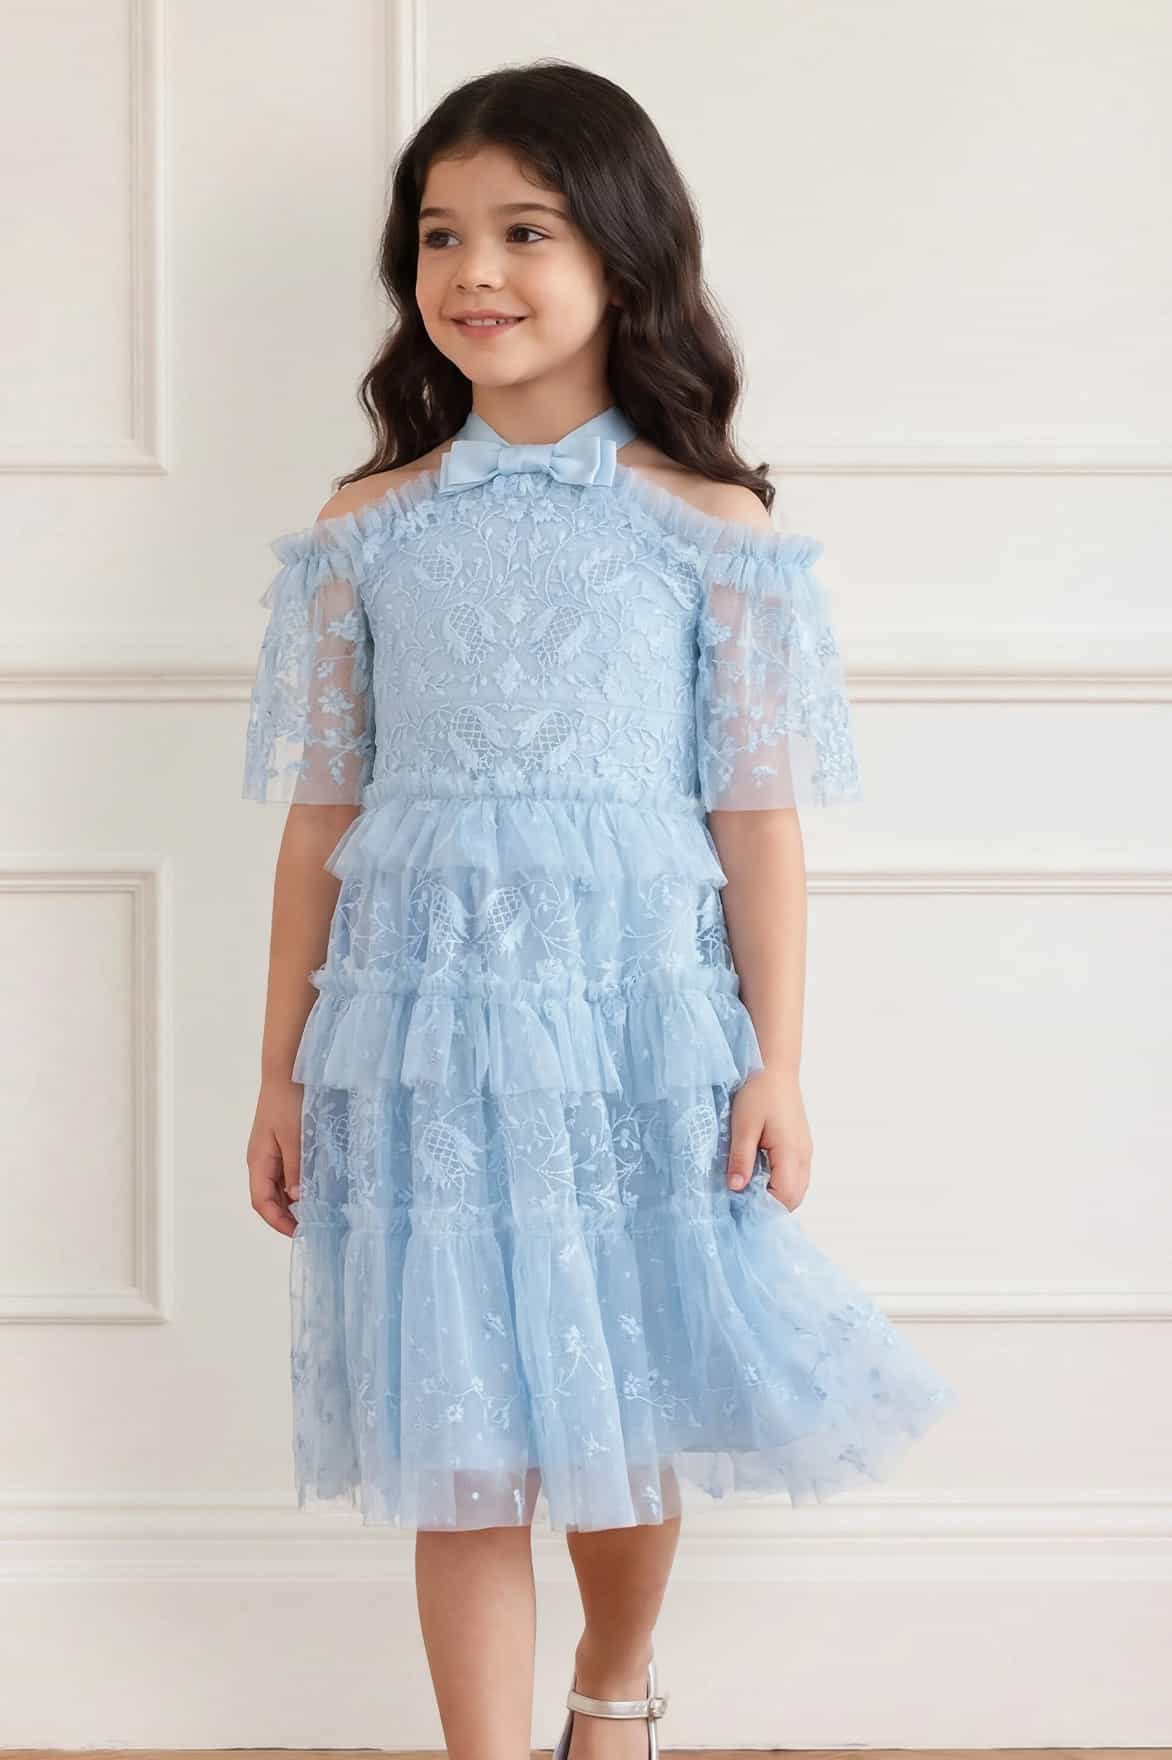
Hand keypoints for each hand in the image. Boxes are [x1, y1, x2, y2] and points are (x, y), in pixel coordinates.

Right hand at [247, 1075, 303, 1237]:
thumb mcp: (296, 1138)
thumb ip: (296, 1170)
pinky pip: (288, 1171)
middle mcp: (262, 1159)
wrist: (287, 1070)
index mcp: (259, 1161)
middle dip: (287, 1215)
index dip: (278, 1222)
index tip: (300, 1233)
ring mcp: (271, 1151)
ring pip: (279, 1185)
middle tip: (313, 1226)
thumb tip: (297, 1199)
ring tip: (318, 1210)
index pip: (262, 1202)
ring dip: (295, 1200)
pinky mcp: (283, 1142)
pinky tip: (317, 1185)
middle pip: (269, 1197)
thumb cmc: (289, 1102)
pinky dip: (299, 1183)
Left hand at [726, 1068, 811, 1210]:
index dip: (766, 1208)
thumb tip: (736, 1188)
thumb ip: (740, 1159)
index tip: (742, 1207)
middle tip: (744, 1201)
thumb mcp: (742, 1126)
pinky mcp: (800, 1144)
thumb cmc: (759, 1091)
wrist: (775, 1066)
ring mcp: (805, 1150)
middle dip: (771, 1205)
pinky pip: (796, 1174)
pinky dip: (781, 1181)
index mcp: (790, 1152)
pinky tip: (760, 1173)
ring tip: (750, 1188)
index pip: (786, 1197)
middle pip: (795, 1197)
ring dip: (777, 1193)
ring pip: (797, 1187)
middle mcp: (803, 1155)